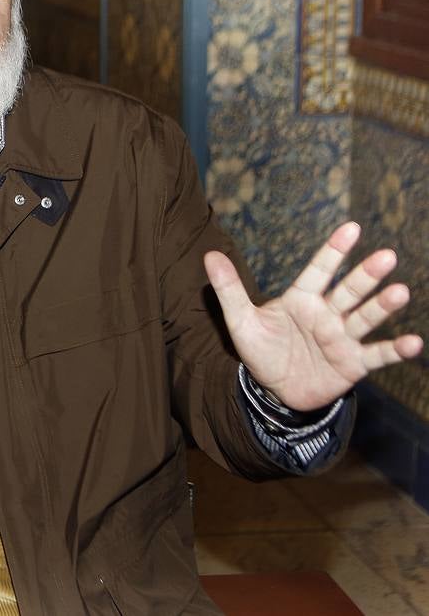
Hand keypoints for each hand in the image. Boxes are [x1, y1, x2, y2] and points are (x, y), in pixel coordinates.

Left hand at [205, 222, 421, 411]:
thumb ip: (229, 289)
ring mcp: (343, 337)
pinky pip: (377, 354)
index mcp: (301, 298)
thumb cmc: (261, 350)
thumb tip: (209, 255)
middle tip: (386, 256)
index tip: (352, 228)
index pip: (319, 270)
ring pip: (365, 317)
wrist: (274, 391)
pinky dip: (395, 350)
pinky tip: (414, 343)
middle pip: (349, 290)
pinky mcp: (353, 363)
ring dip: (383, 306)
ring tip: (401, 292)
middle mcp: (327, 313)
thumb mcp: (240, 320)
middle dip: (366, 275)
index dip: (334, 250)